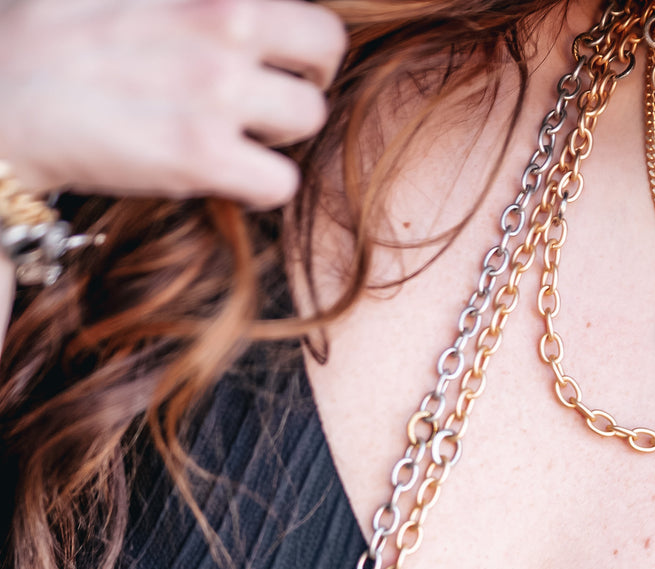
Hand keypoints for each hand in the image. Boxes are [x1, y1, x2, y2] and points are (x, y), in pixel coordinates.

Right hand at [0, 0, 345, 208]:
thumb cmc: (50, 30)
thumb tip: (231, 8)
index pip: (303, 5)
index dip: (295, 35)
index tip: (273, 53)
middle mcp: (221, 22)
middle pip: (325, 49)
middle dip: (307, 75)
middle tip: (275, 95)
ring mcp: (216, 91)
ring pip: (310, 117)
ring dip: (282, 132)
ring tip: (241, 136)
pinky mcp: (202, 156)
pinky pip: (281, 181)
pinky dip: (261, 186)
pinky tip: (228, 177)